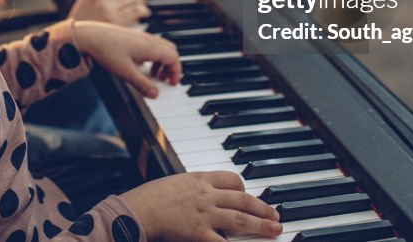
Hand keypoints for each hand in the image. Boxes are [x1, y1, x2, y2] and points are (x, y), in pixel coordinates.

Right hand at [68, 0, 150, 26]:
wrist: (74, 41)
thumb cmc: (82, 22)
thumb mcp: (87, 0)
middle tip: (141, 0)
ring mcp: (108, 8)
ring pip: (134, 0)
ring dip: (142, 4)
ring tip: (143, 9)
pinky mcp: (115, 22)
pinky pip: (135, 11)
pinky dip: (143, 11)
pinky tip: (144, 14)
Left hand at [73, 22, 180, 97]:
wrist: (89, 36)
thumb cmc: (106, 50)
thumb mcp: (125, 72)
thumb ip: (142, 84)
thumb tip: (155, 94)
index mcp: (150, 47)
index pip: (173, 57)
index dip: (176, 71)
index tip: (172, 83)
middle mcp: (148, 40)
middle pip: (170, 51)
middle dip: (171, 66)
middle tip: (166, 80)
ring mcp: (141, 37)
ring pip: (161, 48)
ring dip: (162, 62)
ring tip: (154, 75)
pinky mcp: (133, 37)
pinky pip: (151, 46)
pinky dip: (153, 57)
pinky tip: (141, 65)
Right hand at [120, 171, 281, 240]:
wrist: (137, 210)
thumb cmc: (149, 198)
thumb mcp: (173, 183)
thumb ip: (190, 188)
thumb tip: (200, 194)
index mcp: (199, 179)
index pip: (231, 178)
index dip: (245, 188)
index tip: (250, 195)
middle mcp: (206, 194)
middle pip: (243, 199)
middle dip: (262, 207)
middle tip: (275, 215)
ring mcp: (205, 214)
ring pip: (240, 218)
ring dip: (261, 224)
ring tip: (274, 229)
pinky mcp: (199, 233)